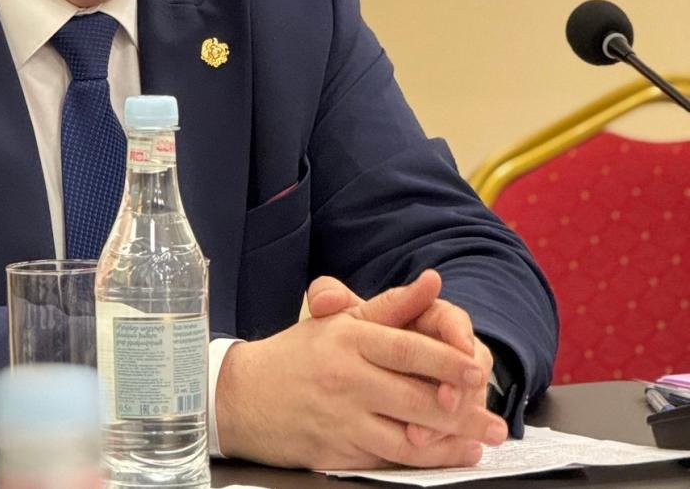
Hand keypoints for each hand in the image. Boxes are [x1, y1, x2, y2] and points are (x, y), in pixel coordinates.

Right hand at [215, 270, 505, 469]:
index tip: (478, 370)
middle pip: (416, 398)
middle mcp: (347, 378)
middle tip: (497, 422)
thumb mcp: (340, 319)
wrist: (244, 395)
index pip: (407, 349)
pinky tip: (446, 455)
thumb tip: (432, 281)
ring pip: (409, 436)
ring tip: (481, 444)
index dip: (447, 361)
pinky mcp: (339, 452)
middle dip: (464, 413)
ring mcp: (343, 418)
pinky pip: (390, 458)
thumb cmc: (299, 354)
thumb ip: (392, 305)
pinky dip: (424, 459)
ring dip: (452, 443)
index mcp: (349, 339)